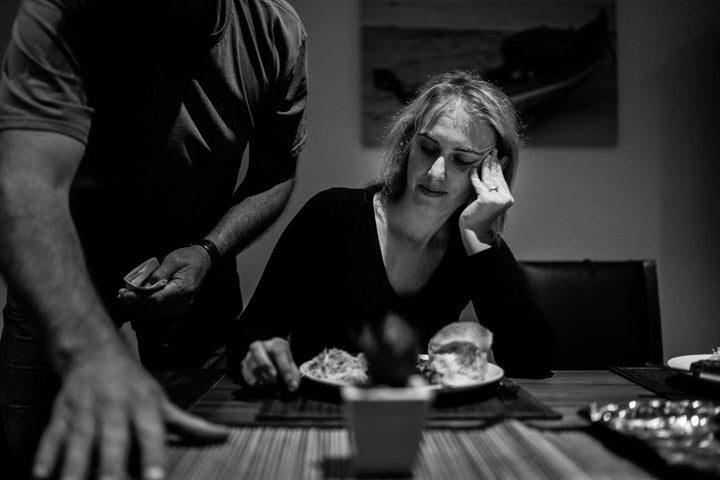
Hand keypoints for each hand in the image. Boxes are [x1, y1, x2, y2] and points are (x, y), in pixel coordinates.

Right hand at [33, 348, 227, 479]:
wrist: (93, 350)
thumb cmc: (133, 382)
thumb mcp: (162, 400)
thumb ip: (190, 424)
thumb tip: (223, 436)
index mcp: (143, 405)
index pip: (151, 433)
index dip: (153, 456)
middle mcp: (114, 408)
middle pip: (112, 440)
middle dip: (110, 465)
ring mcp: (85, 411)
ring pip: (79, 442)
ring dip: (75, 467)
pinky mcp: (60, 414)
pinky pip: (51, 436)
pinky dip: (45, 455)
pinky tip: (41, 475)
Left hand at [118, 246, 211, 317]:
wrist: (204, 261)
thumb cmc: (189, 258)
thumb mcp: (173, 260)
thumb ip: (159, 273)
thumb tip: (144, 286)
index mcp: (183, 289)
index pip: (156, 299)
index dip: (139, 298)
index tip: (125, 293)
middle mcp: (183, 302)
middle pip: (154, 309)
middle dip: (135, 304)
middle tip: (121, 295)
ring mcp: (181, 306)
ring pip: (155, 312)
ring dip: (139, 307)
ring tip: (125, 297)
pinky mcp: (178, 306)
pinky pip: (159, 310)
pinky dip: (146, 306)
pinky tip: (136, 299)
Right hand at [241, 338, 299, 390]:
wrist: (271, 358)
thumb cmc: (281, 360)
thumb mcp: (290, 366)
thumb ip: (293, 377)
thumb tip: (293, 387)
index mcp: (276, 344)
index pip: (279, 351)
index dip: (284, 367)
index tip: (289, 381)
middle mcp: (262, 345)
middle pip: (257, 349)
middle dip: (265, 364)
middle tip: (274, 378)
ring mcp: (251, 353)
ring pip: (250, 363)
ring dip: (261, 376)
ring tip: (270, 383)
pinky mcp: (244, 362)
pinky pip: (244, 371)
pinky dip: (251, 380)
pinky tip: (259, 384)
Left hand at [459, 149, 513, 240]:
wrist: (473, 229)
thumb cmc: (478, 212)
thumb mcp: (487, 197)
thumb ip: (490, 185)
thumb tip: (493, 169)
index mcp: (508, 198)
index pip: (502, 178)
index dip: (500, 166)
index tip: (500, 156)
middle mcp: (505, 198)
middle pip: (497, 176)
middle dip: (494, 162)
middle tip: (493, 151)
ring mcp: (496, 199)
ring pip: (489, 178)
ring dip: (486, 165)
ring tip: (486, 156)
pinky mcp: (486, 199)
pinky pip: (479, 184)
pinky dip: (474, 176)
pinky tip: (472, 169)